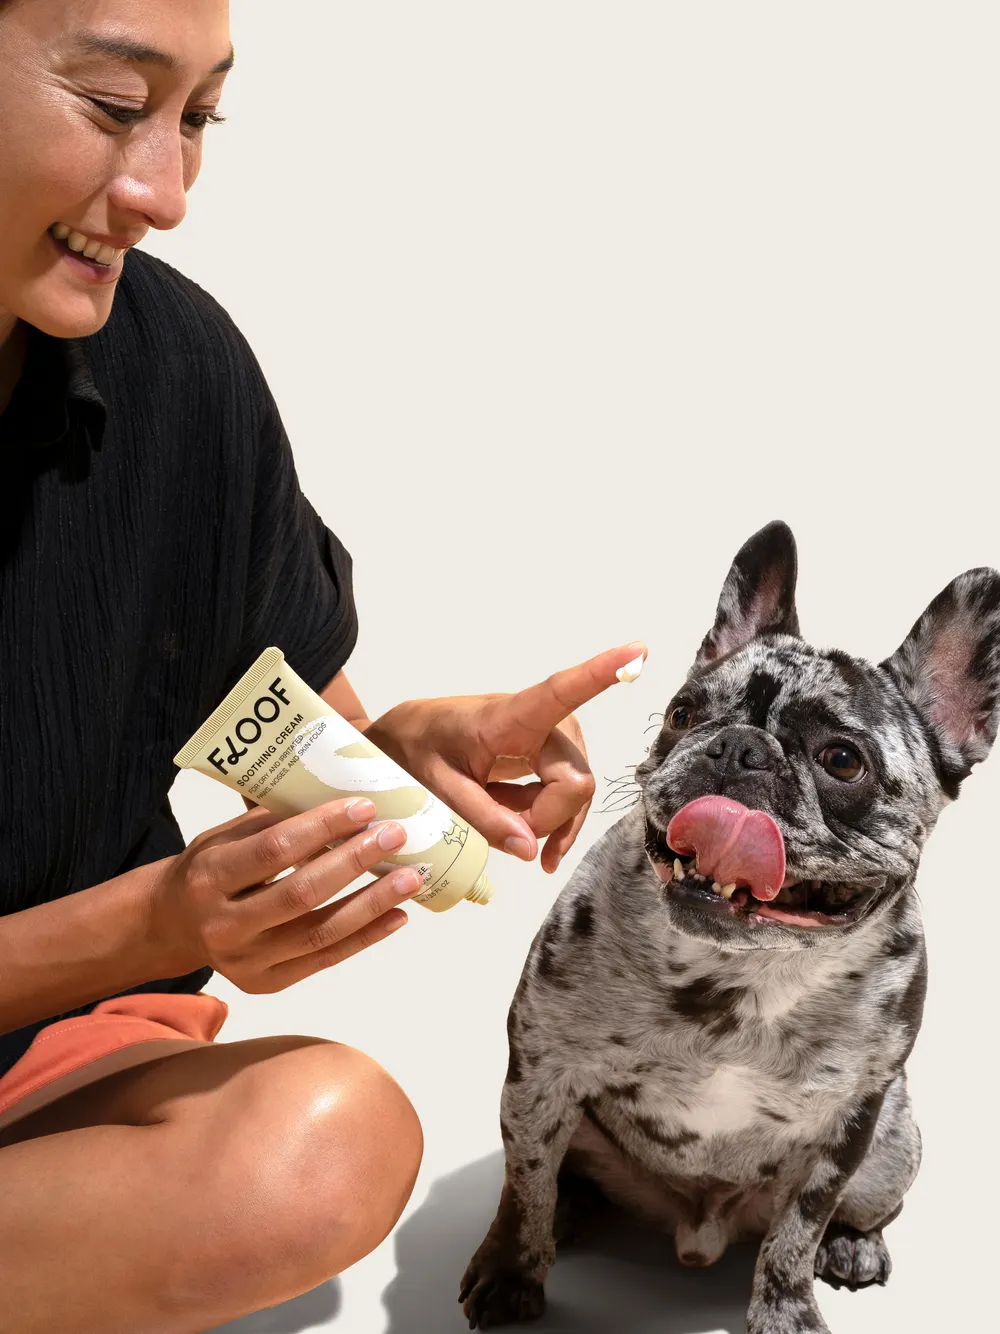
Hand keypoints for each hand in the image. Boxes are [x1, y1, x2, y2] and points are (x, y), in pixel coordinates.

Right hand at [148, 798, 423, 991]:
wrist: (174, 924)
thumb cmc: (211, 868)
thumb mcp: (226, 836)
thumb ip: (275, 822)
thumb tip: (342, 801)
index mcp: (210, 877)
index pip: (275, 850)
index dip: (323, 827)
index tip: (364, 807)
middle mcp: (224, 925)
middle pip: (301, 893)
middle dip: (354, 861)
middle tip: (395, 835)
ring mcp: (246, 961)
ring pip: (320, 932)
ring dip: (372, 903)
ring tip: (410, 877)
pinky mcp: (267, 983)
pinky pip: (325, 958)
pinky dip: (366, 936)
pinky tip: (397, 915)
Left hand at [364, 641, 646, 872]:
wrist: (414, 736)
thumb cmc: (423, 749)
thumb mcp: (440, 788)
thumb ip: (482, 818)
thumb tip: (530, 849)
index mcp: (511, 717)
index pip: (561, 690)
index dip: (601, 672)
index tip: (636, 650)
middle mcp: (544, 720)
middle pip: (574, 781)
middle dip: (546, 819)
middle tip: (506, 835)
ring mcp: (554, 738)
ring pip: (576, 792)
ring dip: (547, 821)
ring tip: (508, 832)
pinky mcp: (555, 753)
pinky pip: (569, 794)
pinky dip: (551, 821)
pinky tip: (530, 840)